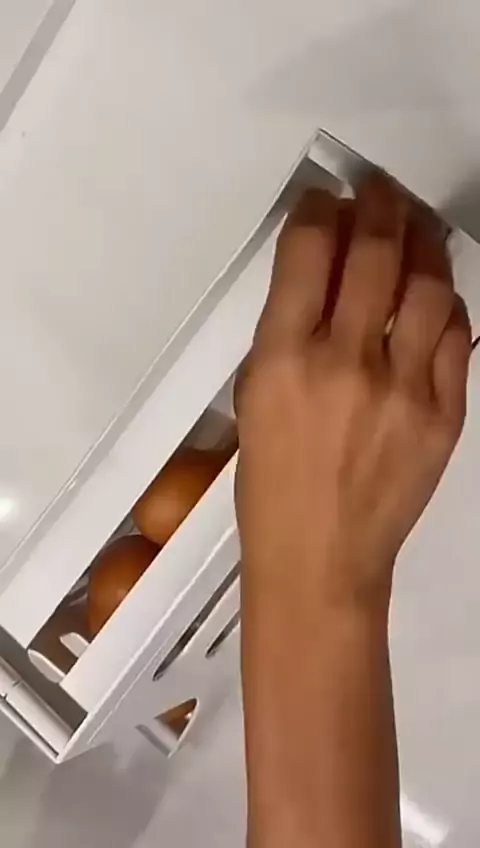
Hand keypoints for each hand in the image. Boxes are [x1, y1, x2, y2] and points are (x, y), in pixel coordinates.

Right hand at [235, 177, 470, 609]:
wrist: (321, 556)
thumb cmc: (274, 487)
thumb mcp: (254, 398)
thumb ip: (286, 331)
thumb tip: (319, 276)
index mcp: (284, 359)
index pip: (310, 251)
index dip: (321, 209)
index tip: (325, 199)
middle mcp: (346, 364)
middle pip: (376, 254)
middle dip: (378, 205)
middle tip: (378, 191)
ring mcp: (404, 388)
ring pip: (427, 285)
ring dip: (421, 242)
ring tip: (414, 225)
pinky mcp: (444, 413)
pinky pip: (458, 336)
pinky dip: (447, 303)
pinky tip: (436, 291)